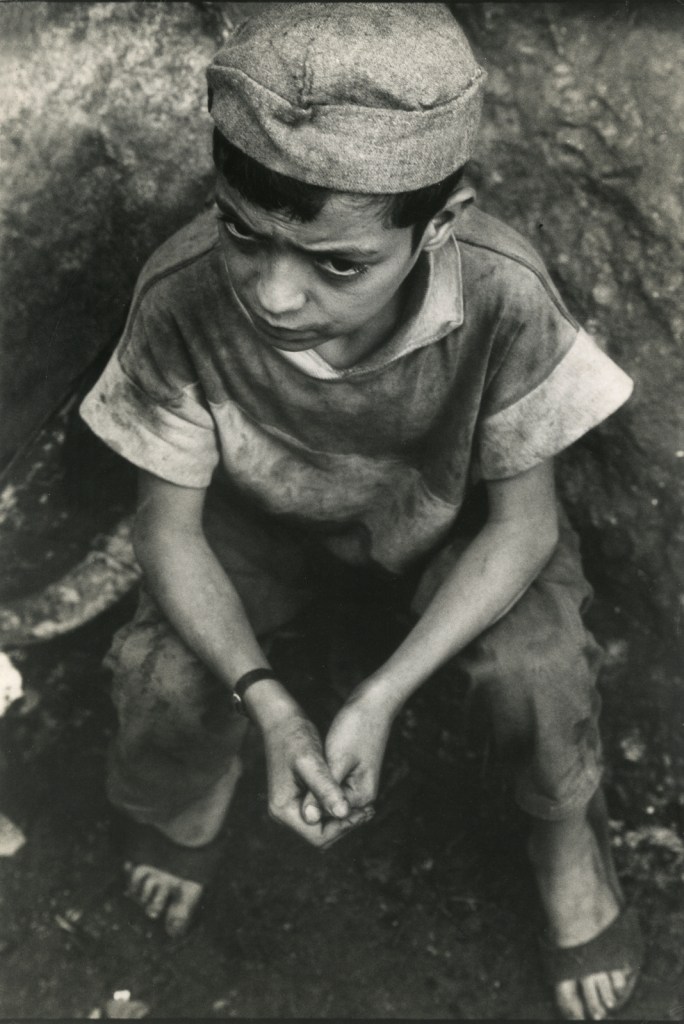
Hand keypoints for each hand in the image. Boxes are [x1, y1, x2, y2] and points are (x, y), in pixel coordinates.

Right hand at [263, 706, 373, 847]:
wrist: (281, 720)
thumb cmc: (294, 737)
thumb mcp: (312, 762)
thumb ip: (325, 788)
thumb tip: (342, 813)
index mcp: (283, 810)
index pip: (318, 837)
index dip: (344, 828)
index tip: (364, 811)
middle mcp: (283, 813)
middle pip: (320, 835)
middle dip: (345, 824)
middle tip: (369, 809)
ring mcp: (290, 806)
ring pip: (322, 825)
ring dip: (343, 817)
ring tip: (366, 805)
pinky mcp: (298, 797)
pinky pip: (321, 812)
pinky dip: (337, 807)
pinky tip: (353, 797)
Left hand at [301, 691, 392, 823]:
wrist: (373, 703)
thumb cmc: (356, 728)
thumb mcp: (336, 760)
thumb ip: (322, 792)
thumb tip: (308, 819)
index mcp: (361, 798)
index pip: (327, 826)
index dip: (306, 815)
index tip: (295, 792)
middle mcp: (362, 798)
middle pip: (328, 819)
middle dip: (311, 807)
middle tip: (298, 782)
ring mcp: (358, 787)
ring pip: (327, 805)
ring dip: (314, 795)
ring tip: (304, 774)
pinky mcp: (353, 776)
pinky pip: (331, 791)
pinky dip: (320, 785)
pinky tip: (312, 768)